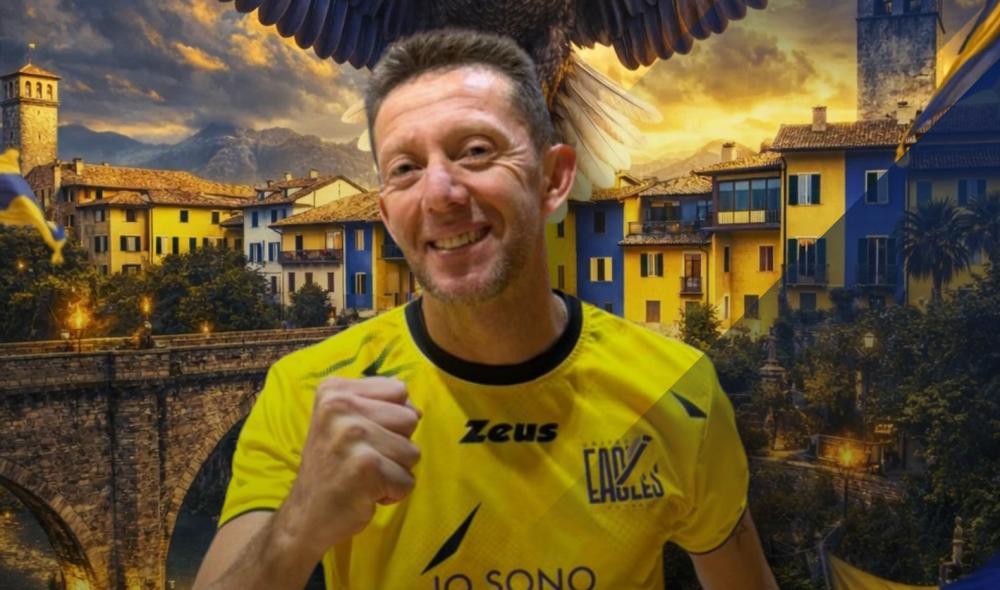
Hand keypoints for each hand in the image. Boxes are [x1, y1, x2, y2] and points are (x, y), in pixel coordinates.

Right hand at [281, 376, 420, 550]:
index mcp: (334, 390)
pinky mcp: (365, 466)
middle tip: (364, 460)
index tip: (365, 436)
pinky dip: (393, 494)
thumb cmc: (333, 467)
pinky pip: (407, 480)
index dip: (392, 418)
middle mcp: (340, 406)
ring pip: (412, 451)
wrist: (305, 515)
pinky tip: (365, 493)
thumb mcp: (345, 422)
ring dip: (395, 471)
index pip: (398, 391)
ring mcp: (352, 434)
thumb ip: (380, 407)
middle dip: (396, 445)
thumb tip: (417, 411)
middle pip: (409, 419)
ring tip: (365, 476)